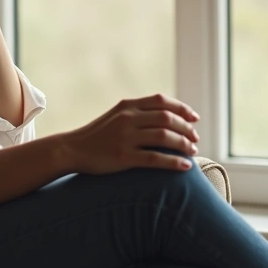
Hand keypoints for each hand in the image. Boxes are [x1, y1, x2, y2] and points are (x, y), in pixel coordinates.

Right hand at [56, 94, 201, 174]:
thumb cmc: (97, 135)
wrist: (71, 150)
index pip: (161, 101)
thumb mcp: (116, 116)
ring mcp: (125, 137)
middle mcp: (127, 119)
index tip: (194, 118)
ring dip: (183, 144)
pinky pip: (155, 158)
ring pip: (164, 137)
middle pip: (167, 118)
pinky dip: (174, 162)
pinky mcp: (122, 157)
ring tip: (194, 151)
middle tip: (196, 139)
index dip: (182, 108)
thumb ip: (137, 113)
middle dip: (186, 128)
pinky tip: (185, 166)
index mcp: (127, 106)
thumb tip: (167, 116)